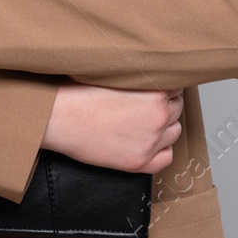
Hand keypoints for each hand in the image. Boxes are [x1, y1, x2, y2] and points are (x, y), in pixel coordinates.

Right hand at [41, 81, 183, 173]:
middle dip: (164, 106)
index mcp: (155, 91)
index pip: (177, 87)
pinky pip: (166, 158)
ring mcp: (150, 141)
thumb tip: (154, 76)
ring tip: (142, 123)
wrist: (61, 117)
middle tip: (144, 106)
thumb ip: (142, 77)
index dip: (164, 88)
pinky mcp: (139, 162)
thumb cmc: (82, 94)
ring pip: (174, 132)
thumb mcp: (119, 74)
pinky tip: (146, 143)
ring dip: (164, 127)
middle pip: (176, 109)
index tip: (153, 90)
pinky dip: (160, 151)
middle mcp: (158, 116)